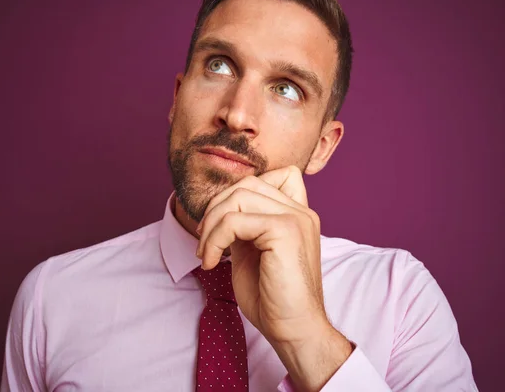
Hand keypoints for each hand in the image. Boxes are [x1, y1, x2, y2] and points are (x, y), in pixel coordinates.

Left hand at [196, 166, 351, 389]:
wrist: (293, 329)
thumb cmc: (272, 298)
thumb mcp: (252, 251)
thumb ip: (244, 226)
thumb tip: (220, 210)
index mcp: (297, 214)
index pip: (272, 176)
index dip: (239, 194)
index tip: (221, 227)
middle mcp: (301, 211)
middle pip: (247, 184)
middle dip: (215, 209)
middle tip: (203, 242)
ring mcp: (296, 218)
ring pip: (238, 197)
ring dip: (211, 226)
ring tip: (205, 254)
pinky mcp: (285, 230)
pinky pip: (234, 221)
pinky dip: (214, 240)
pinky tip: (211, 262)